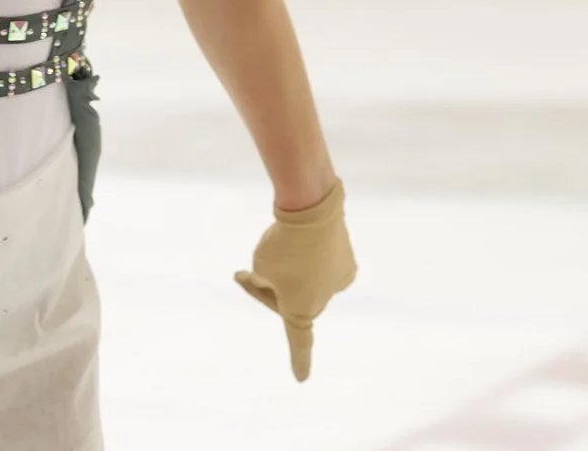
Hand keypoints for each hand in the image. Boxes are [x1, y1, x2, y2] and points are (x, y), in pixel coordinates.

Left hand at [234, 177, 356, 381]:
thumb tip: (279, 276)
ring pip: (304, 276)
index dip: (299, 361)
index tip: (301, 379)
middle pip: (290, 298)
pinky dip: (307, 250)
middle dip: (269, 287)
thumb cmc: (282, 244)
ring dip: (291, 265)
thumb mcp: (262, 265)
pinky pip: (318, 258)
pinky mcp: (345, 257)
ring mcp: (338, 278)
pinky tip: (304, 235)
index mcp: (302, 310)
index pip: (298, 340)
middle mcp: (325, 298)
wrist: (313, 208)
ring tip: (283, 242)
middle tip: (241, 272)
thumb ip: (266, 279)